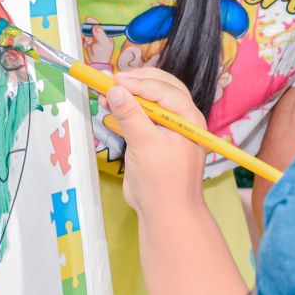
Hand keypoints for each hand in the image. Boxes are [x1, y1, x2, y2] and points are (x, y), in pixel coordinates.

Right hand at [82, 16, 113, 66]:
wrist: (97, 62)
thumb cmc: (103, 54)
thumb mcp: (104, 44)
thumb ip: (100, 35)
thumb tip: (96, 26)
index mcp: (105, 34)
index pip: (99, 25)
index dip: (94, 22)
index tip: (88, 19)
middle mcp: (99, 35)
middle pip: (92, 28)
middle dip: (89, 32)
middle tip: (89, 38)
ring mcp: (94, 38)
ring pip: (87, 34)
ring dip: (87, 38)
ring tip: (89, 44)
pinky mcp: (88, 42)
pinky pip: (84, 39)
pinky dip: (84, 42)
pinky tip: (87, 46)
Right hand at [103, 68, 206, 217]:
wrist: (165, 214)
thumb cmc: (164, 183)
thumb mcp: (145, 144)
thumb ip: (130, 115)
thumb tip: (115, 91)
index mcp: (188, 119)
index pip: (164, 90)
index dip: (139, 83)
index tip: (115, 80)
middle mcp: (181, 120)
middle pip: (159, 89)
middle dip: (135, 84)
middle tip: (111, 82)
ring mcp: (167, 130)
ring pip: (148, 102)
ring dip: (128, 95)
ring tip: (105, 92)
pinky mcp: (154, 139)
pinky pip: (140, 117)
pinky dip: (126, 110)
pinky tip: (109, 106)